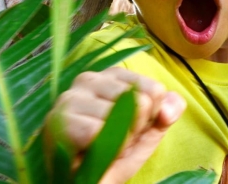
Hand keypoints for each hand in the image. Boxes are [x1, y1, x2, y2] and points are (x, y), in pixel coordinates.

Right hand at [44, 67, 185, 183]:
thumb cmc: (115, 153)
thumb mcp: (149, 130)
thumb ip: (168, 112)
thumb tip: (169, 107)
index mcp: (114, 75)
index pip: (155, 90)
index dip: (151, 117)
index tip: (133, 128)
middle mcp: (90, 78)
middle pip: (140, 101)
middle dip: (134, 130)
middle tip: (115, 140)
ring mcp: (71, 97)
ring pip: (120, 116)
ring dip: (118, 142)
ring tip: (102, 147)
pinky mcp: (58, 120)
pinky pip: (98, 132)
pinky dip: (101, 149)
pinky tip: (90, 153)